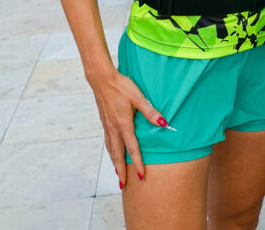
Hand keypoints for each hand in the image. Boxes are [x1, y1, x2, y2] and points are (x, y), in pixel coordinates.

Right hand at [89, 69, 167, 188]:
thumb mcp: (138, 97)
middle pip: (118, 155)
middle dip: (121, 171)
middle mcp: (114, 129)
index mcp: (123, 124)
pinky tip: (113, 153)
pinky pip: (108, 142)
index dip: (137, 164)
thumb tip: (163, 124)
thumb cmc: (121, 86)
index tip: (141, 177)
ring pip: (111, 150)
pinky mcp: (104, 122)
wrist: (101, 79)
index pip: (132, 149)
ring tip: (118, 174)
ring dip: (115, 163)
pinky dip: (111, 152)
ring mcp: (108, 126)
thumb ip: (150, 111)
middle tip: (124, 186)